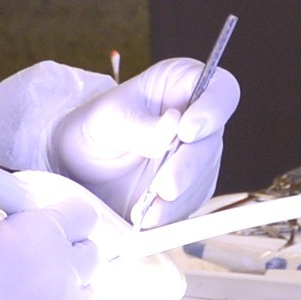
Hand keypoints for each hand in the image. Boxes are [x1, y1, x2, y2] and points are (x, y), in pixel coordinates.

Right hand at [0, 188, 101, 299]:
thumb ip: (13, 211)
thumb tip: (38, 211)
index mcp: (40, 235)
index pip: (83, 216)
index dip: (64, 221)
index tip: (52, 230)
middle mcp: (60, 276)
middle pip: (90, 256)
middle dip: (63, 257)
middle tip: (29, 269)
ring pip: (86, 298)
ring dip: (61, 297)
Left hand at [51, 59, 242, 225]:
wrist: (80, 168)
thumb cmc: (94, 129)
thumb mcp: (107, 120)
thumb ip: (139, 125)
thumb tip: (171, 128)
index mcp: (182, 84)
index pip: (220, 90)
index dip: (212, 109)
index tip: (187, 131)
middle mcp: (198, 119)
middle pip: (213, 140)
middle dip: (189, 165)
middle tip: (164, 185)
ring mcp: (198, 156)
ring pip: (204, 175)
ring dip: (178, 195)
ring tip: (147, 208)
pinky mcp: (191, 188)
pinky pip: (191, 202)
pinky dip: (171, 212)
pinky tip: (149, 215)